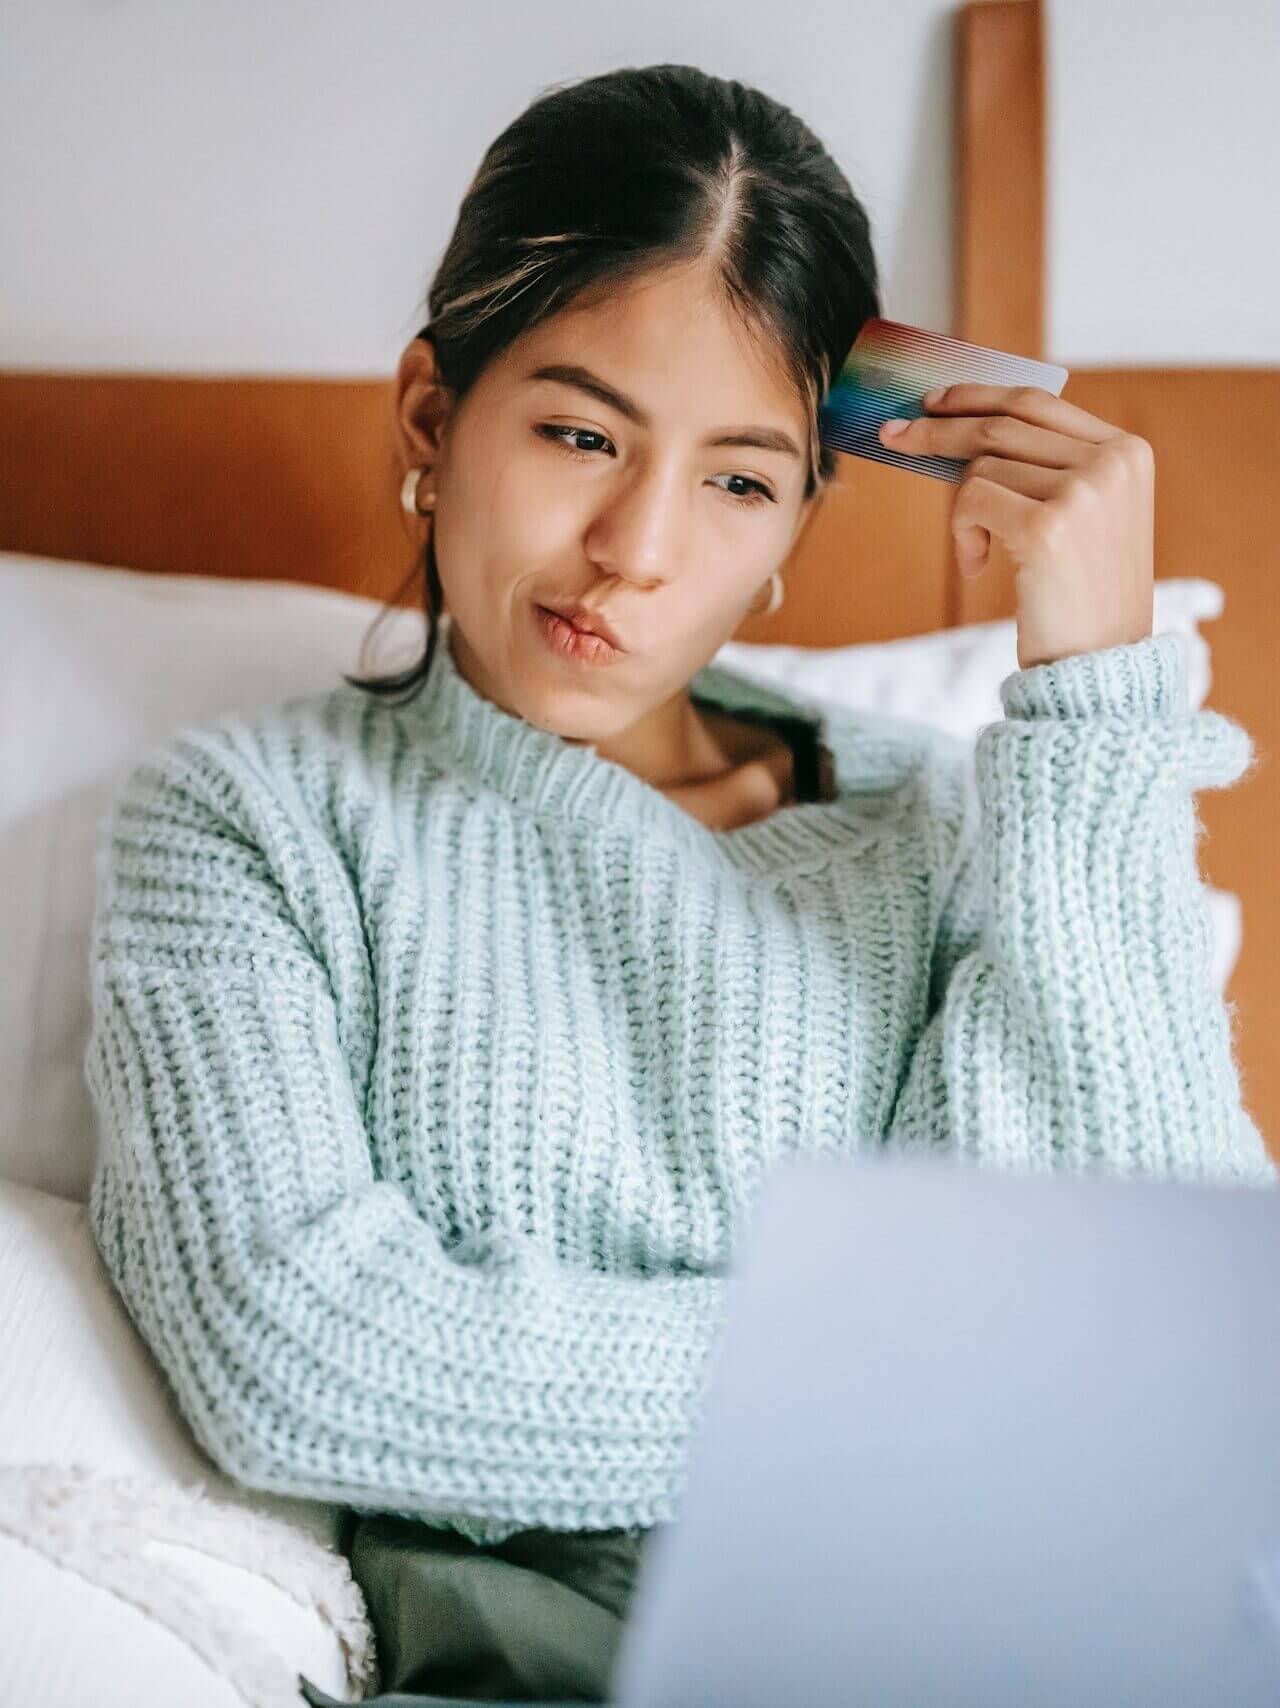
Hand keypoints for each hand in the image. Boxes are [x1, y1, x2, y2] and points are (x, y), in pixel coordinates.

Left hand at [879, 383, 1154, 669]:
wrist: (1101, 667)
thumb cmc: (1081, 599)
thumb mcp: (1080, 519)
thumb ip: (1044, 470)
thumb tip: (959, 432)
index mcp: (1128, 452)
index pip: (1038, 402)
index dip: (979, 396)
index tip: (934, 403)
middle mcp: (1112, 462)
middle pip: (1001, 426)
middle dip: (938, 431)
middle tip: (893, 436)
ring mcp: (1084, 490)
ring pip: (981, 467)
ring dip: (963, 511)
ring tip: (979, 552)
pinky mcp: (1048, 525)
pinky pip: (971, 501)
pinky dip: (962, 533)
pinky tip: (978, 564)